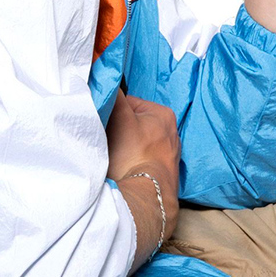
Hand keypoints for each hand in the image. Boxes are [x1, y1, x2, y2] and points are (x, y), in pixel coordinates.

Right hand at [106, 89, 180, 216]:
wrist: (145, 198)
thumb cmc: (133, 155)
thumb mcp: (120, 118)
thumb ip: (114, 95)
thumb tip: (106, 78)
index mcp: (163, 114)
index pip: (128, 103)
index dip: (111, 113)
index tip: (104, 125)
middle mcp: (172, 132)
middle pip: (132, 123)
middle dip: (119, 131)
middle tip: (108, 143)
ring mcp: (169, 155)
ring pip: (136, 142)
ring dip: (124, 148)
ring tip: (117, 158)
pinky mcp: (164, 173)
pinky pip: (142, 160)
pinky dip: (133, 162)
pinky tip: (126, 169)